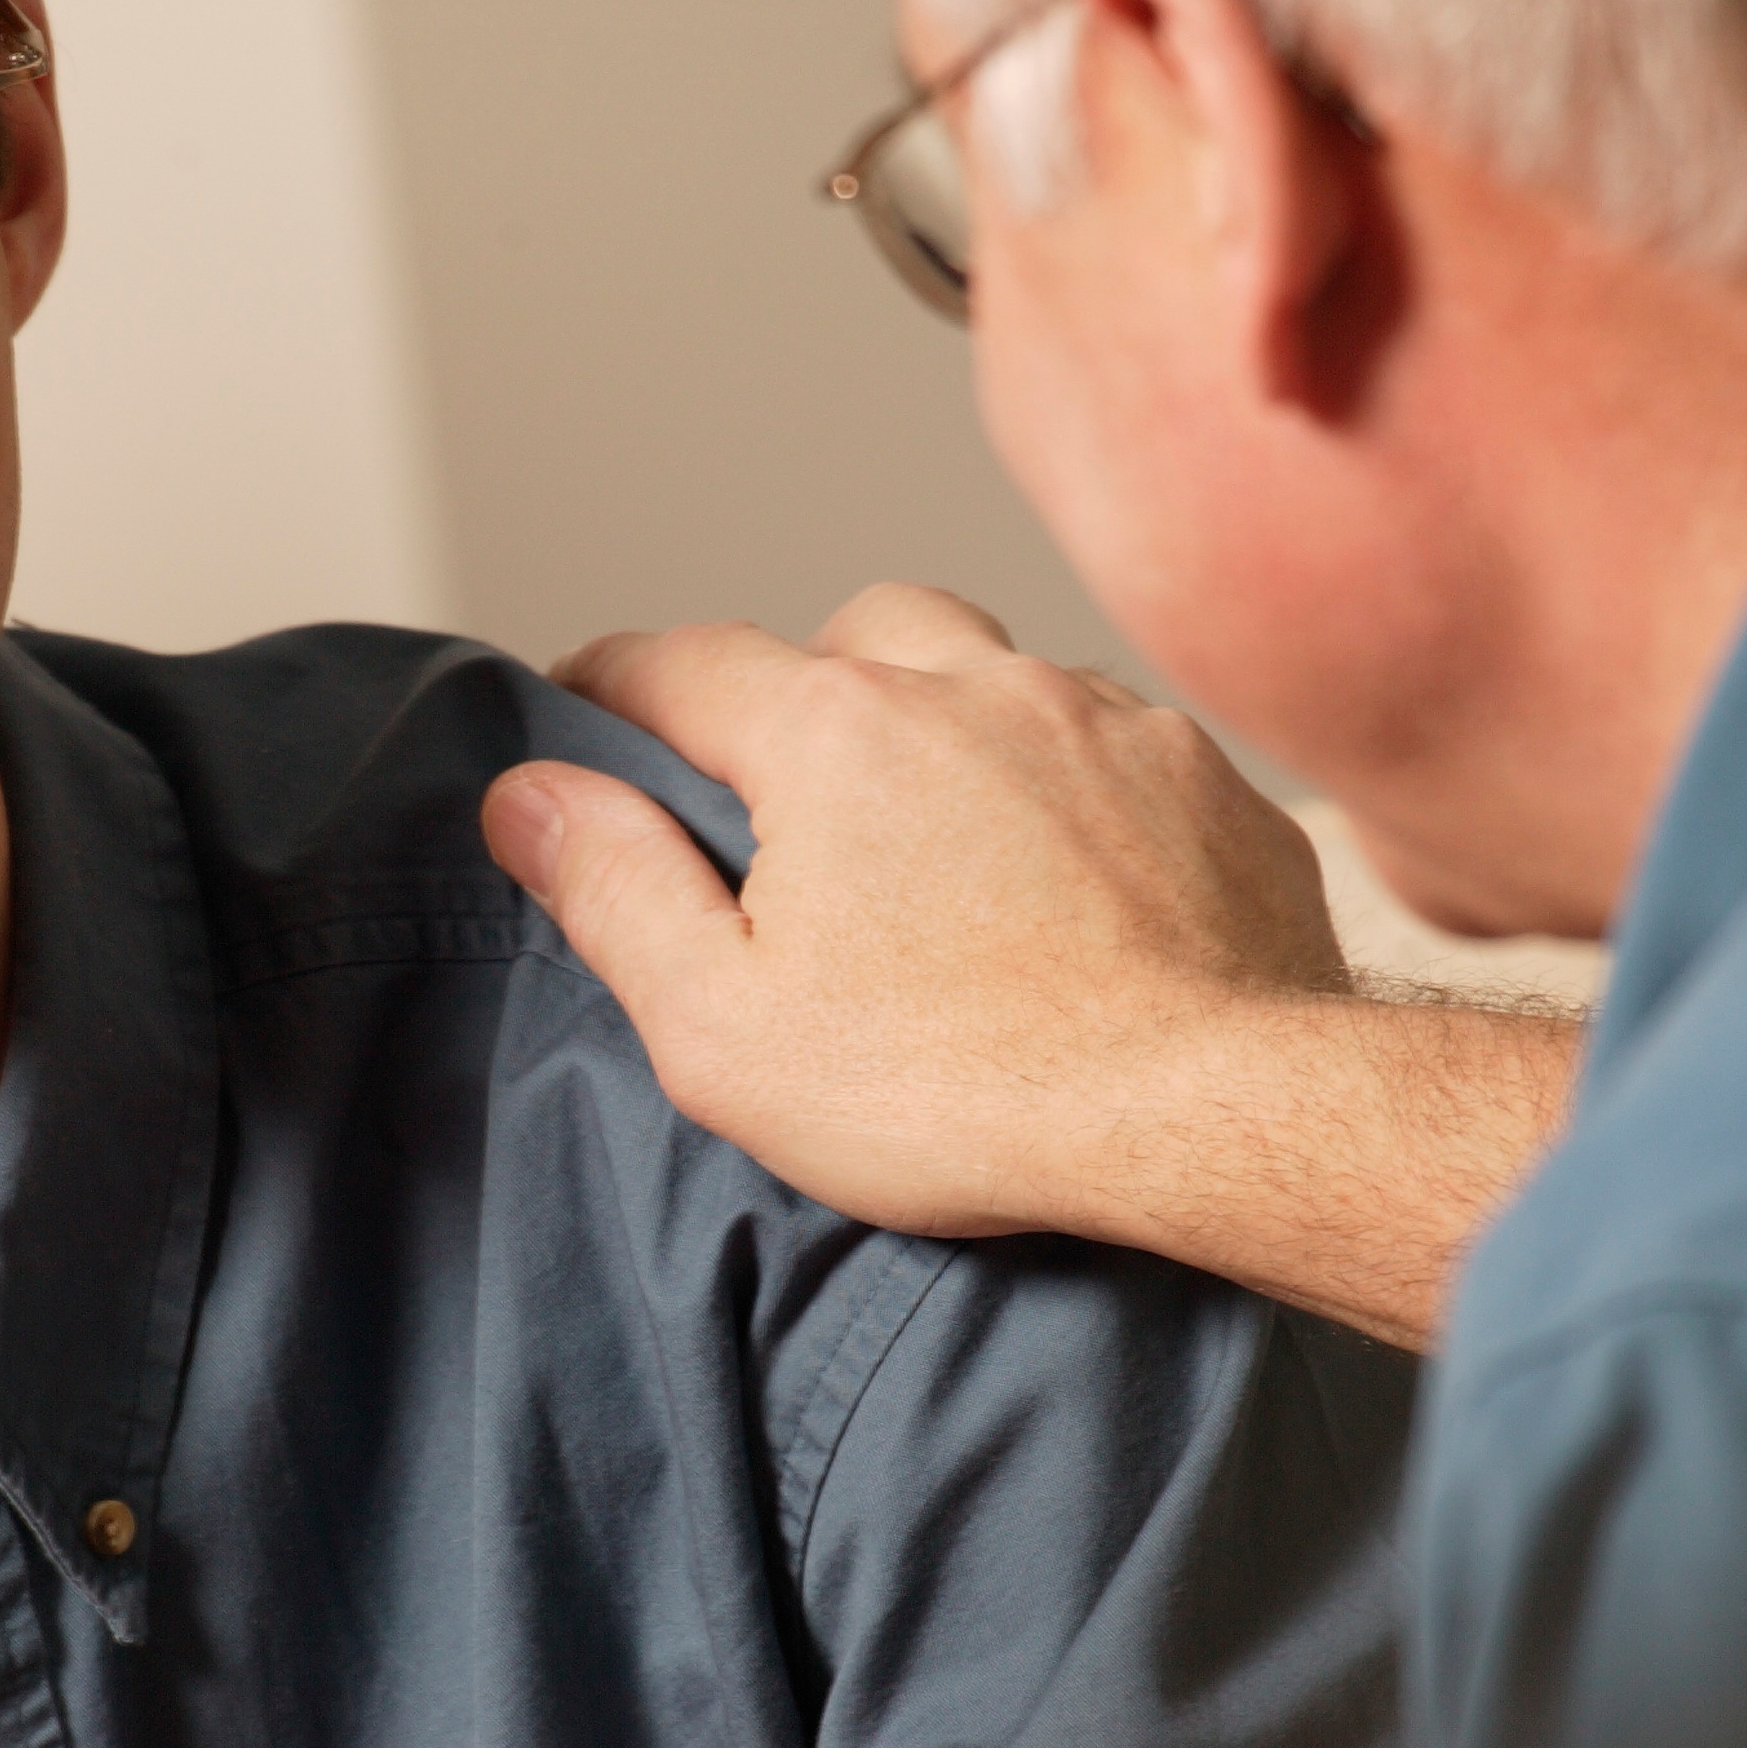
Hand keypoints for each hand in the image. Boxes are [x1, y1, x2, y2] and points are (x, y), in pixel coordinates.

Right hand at [483, 586, 1572, 1347]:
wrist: (1215, 1118)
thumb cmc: (964, 1092)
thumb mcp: (727, 1026)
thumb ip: (615, 892)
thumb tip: (531, 797)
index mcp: (837, 731)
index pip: (683, 661)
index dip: (614, 684)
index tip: (582, 710)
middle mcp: (976, 686)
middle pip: (855, 629)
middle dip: (804, 681)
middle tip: (784, 780)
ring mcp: (1109, 721)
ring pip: (997, 672)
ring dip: (949, 723)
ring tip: (937, 835)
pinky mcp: (1210, 782)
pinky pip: (1114, 743)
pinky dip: (1068, 786)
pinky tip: (1067, 880)